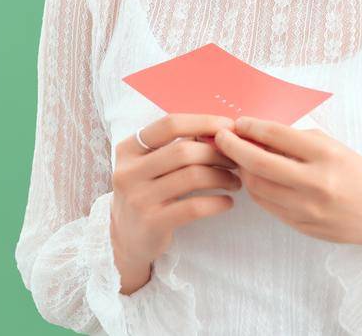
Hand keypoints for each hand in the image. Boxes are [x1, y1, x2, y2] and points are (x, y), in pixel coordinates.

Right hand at [110, 113, 239, 294]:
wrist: (127, 239)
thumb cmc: (148, 193)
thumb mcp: (150, 165)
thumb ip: (176, 146)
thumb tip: (219, 130)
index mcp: (129, 149)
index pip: (169, 125)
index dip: (204, 122)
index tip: (229, 128)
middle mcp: (128, 171)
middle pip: (184, 151)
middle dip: (217, 154)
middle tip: (235, 161)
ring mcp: (138, 198)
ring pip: (192, 177)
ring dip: (222, 177)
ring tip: (234, 182)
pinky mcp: (151, 223)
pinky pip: (193, 207)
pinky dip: (217, 202)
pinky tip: (227, 202)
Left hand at [213, 117, 361, 245]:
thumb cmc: (353, 173)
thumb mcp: (331, 147)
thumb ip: (296, 141)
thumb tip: (257, 135)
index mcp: (325, 155)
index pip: (278, 136)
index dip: (253, 127)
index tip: (239, 122)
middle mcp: (315, 182)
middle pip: (260, 163)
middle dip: (234, 147)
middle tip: (221, 137)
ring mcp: (306, 207)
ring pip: (257, 187)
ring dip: (242, 169)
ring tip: (237, 158)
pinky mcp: (299, 224)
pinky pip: (266, 204)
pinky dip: (255, 188)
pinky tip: (253, 177)